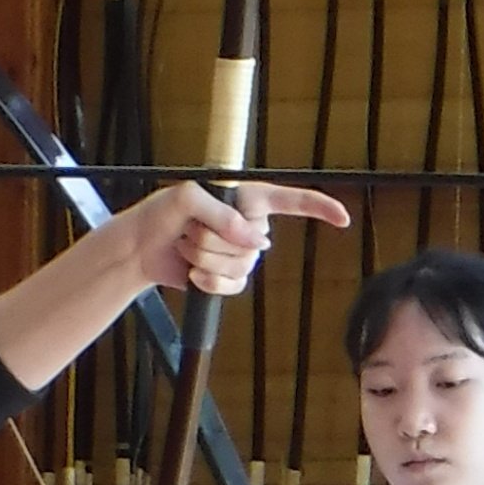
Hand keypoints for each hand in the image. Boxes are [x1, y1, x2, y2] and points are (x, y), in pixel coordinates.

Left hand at [113, 172, 348, 305]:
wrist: (140, 248)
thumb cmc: (160, 214)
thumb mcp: (187, 199)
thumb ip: (222, 214)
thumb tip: (256, 242)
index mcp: (246, 198)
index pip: (292, 201)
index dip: (319, 208)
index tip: (342, 218)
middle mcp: (248, 225)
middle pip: (254, 243)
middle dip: (214, 240)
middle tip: (188, 231)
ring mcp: (239, 254)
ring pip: (241, 266)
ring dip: (206, 259)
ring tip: (185, 246)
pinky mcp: (228, 278)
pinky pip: (233, 286)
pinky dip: (210, 282)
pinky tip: (194, 274)